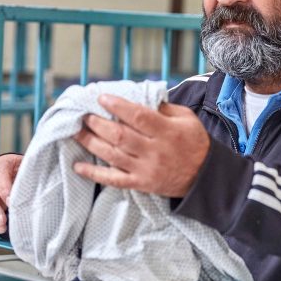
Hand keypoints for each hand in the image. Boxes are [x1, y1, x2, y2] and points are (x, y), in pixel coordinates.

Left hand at [72, 95, 208, 196]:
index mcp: (167, 132)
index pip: (138, 117)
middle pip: (120, 136)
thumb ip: (163, 107)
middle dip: (98, 124)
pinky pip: (114, 180)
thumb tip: (137, 95)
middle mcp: (154, 151)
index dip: (118, 106)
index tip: (101, 98)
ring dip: (91, 142)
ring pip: (112, 155)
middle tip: (83, 115)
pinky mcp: (140, 184)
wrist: (205, 177)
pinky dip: (94, 173)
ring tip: (76, 132)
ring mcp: (146, 170)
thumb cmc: (193, 142)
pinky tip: (78, 166)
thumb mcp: (186, 118)